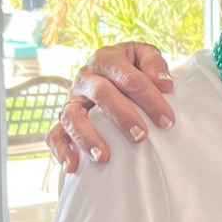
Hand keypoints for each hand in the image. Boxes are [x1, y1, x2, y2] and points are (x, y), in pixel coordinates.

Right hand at [48, 42, 176, 171]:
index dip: (148, 98)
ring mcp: (72, 100)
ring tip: (103, 157)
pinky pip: (55, 135)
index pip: (127, 77)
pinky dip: (61, 149)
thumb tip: (164, 84)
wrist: (110, 74)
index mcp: (106, 60)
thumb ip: (154, 63)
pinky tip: (73, 166)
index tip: (166, 120)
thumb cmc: (131, 69)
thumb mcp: (144, 56)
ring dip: (87, 137)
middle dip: (122, 116)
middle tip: (141, 136)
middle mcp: (86, 78)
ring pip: (72, 116)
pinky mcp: (63, 121)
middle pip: (101, 94)